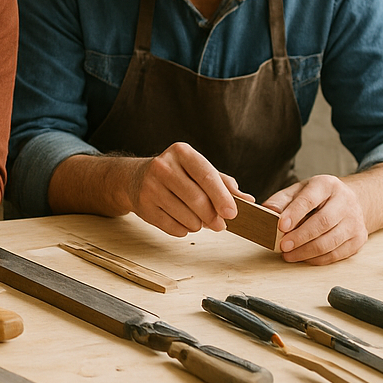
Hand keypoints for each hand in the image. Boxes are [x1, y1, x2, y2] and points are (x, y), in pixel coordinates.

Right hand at [123, 142, 244, 237]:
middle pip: (197, 199)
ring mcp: (150, 186)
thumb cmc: (176, 174)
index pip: (207, 176)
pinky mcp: (143, 206)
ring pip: (187, 217)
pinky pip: (173, 228)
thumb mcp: (199, 170)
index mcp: (181, 152)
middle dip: (213, 217)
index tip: (232, 214)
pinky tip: (180, 220)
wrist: (135, 178)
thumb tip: (248, 200)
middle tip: (220, 225)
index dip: (222, 197)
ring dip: (198, 225)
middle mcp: (163, 166)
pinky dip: (183, 230)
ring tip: (196, 219)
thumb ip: (224, 183)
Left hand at [263, 175, 367, 263]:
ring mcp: (355, 221)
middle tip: (282, 245)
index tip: (280, 226)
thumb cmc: (317, 197)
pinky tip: (303, 258)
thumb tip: (267, 211)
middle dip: (300, 236)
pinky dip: (318, 259)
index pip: (309, 199)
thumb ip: (281, 200)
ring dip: (307, 251)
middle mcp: (345, 201)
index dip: (294, 213)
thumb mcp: (298, 191)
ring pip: (331, 241)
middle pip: (323, 222)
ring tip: (288, 254)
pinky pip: (337, 253)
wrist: (349, 202)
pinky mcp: (359, 238)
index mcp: (327, 185)